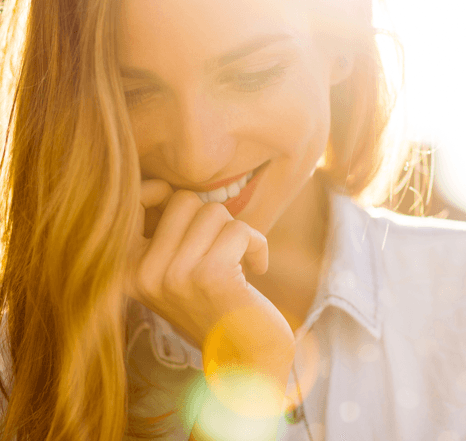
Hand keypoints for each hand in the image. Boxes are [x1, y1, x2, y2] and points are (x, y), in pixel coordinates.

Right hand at [125, 179, 294, 398]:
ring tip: (236, 262)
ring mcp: (175, 274)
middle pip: (183, 200)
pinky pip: (239, 229)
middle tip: (220, 249)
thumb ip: (163, 234)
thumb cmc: (214, 308)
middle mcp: (143, 272)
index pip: (132, 201)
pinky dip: (257, 245)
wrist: (244, 360)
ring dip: (235, 233)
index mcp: (127, 270)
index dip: (160, 191)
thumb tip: (164, 187)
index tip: (189, 214)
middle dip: (212, 220)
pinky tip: (256, 269)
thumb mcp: (174, 273)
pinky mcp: (211, 275)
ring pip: (213, 211)